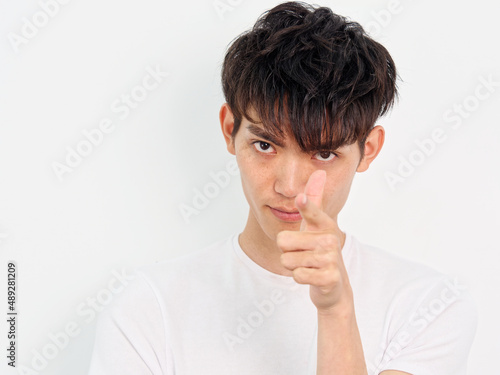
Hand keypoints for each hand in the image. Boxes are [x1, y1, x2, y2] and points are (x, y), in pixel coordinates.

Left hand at [277, 170, 351, 312]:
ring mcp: (331, 259)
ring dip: (293, 265)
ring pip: (287, 260)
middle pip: (283, 240)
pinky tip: (311, 276)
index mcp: (324, 224)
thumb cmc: (318, 248)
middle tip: (302, 253)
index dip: (306, 206)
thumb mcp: (315, 224)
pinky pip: (297, 275)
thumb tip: (320, 172)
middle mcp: (330, 239)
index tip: (301, 199)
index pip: (312, 212)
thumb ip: (315, 198)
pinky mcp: (329, 278)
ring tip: (307, 264)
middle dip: (287, 251)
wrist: (333, 284)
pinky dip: (299, 278)